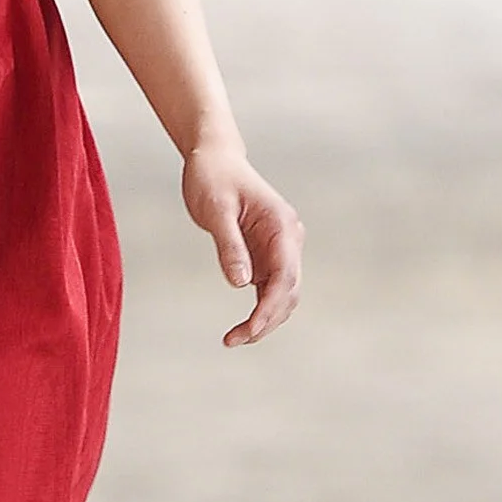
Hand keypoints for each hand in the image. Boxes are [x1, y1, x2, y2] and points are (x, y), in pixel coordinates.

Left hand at [183, 141, 302, 347]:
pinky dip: (258, 310)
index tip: (249, 331)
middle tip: (233, 340)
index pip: (285, 277)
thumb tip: (241, 284)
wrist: (213, 160)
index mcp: (282, 226)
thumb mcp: (216, 211)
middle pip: (288, 292)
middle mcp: (288, 239)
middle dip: (266, 320)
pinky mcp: (267, 255)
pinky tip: (240, 327)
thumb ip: (230, 246)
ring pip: (282, 295)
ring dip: (264, 320)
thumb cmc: (212, 178)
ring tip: (233, 339)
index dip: (270, 308)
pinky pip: (269, 289)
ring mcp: (280, 249)